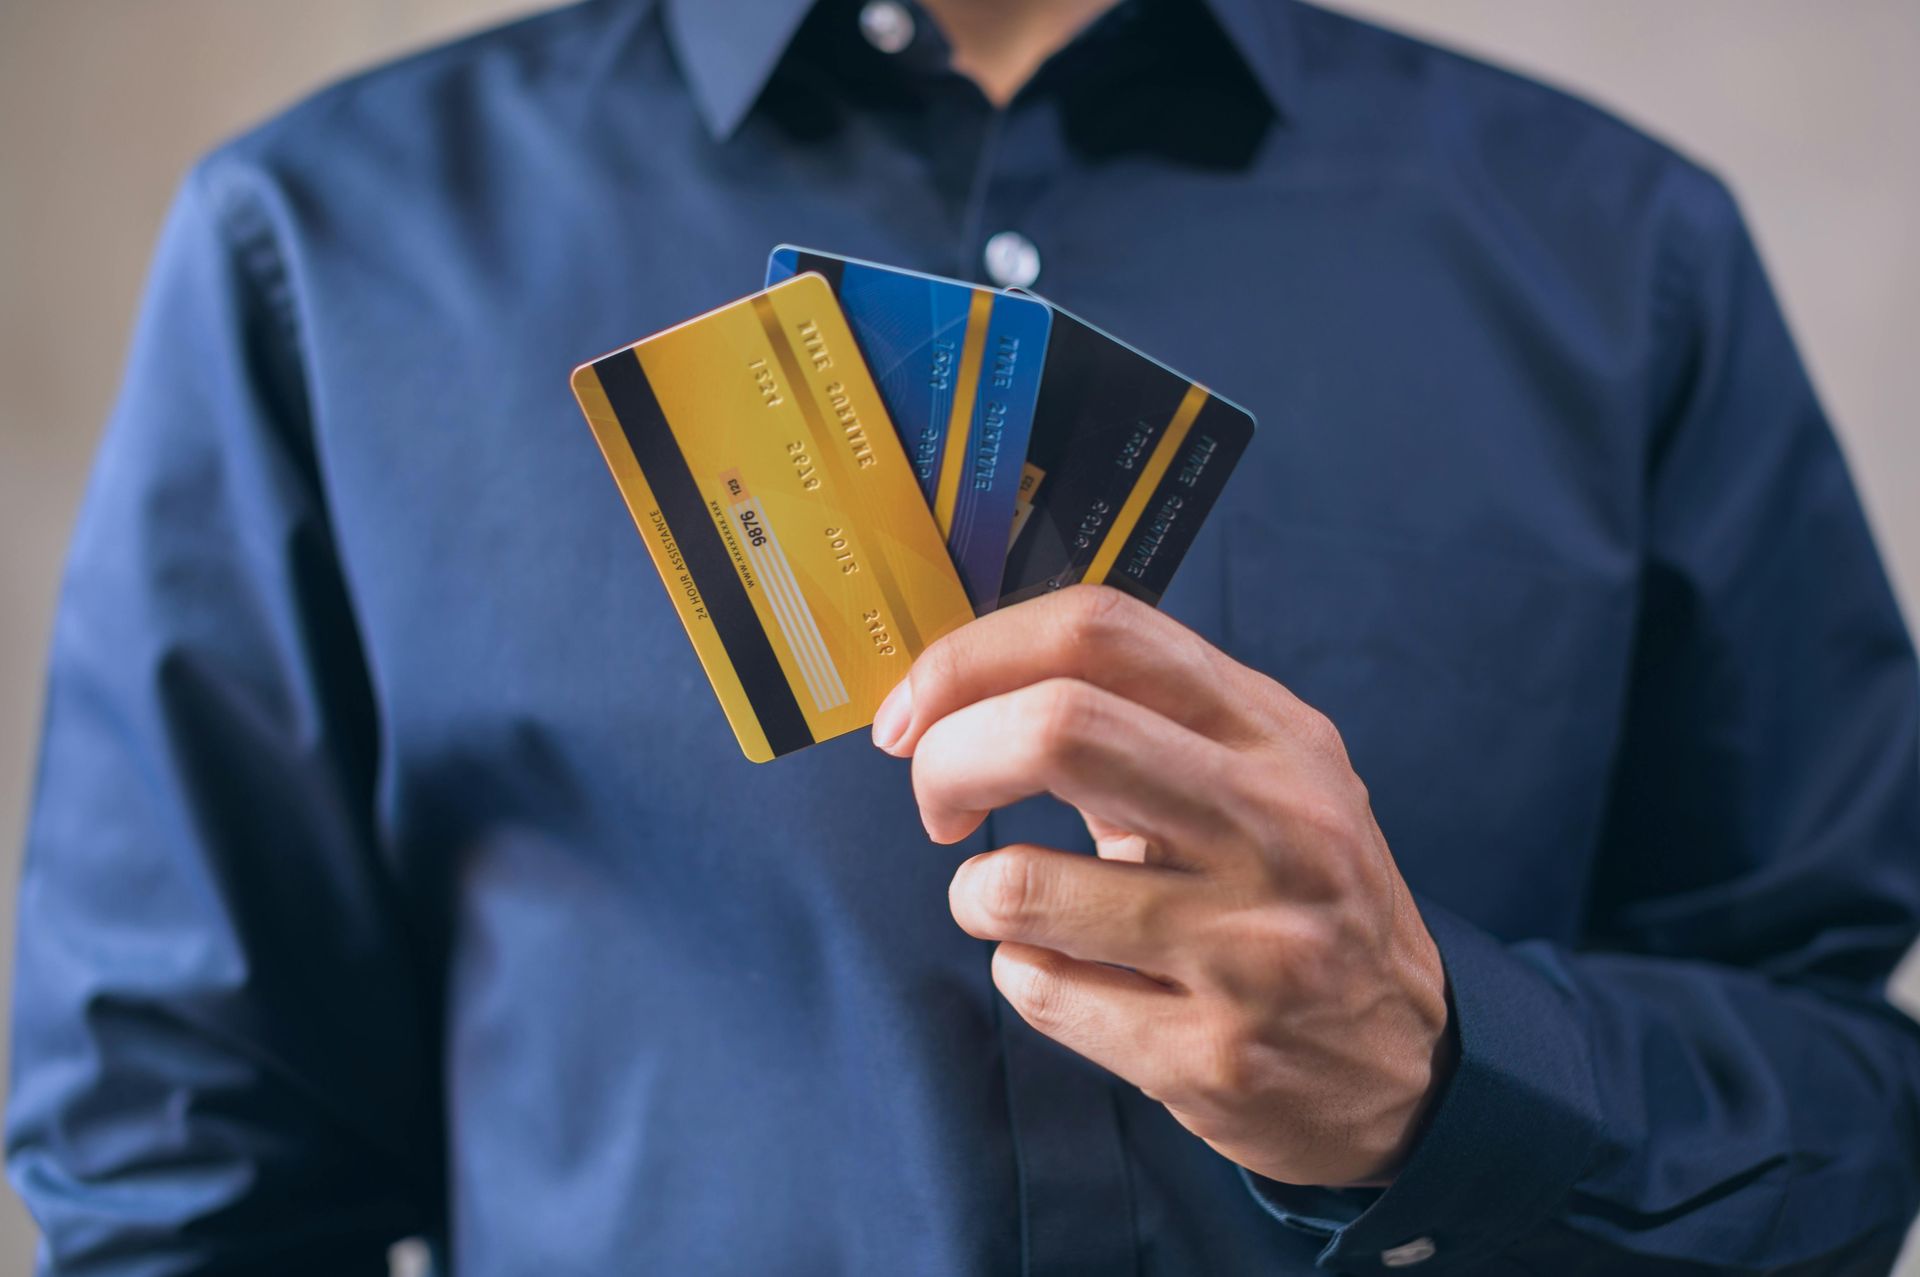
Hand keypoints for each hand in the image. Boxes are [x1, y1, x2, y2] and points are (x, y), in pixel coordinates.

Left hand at [870, 586, 1453, 1186]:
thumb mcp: (1267, 778)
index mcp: (1274, 736)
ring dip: (979, 892)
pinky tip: (1076, 977)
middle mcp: (1274, 826)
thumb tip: (970, 686)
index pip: (1102, 633)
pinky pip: (1039, 992)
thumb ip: (1145, 719)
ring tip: (1014, 902)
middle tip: (938, 800)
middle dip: (950, 759)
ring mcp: (1248, 947)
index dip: (974, 656)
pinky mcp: (1212, 1054)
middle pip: (1058, 729)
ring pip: (1021, 885)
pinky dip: (1023, 974)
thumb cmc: (1304, 897)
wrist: (1411, 1066)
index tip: (918, 707)